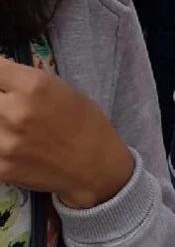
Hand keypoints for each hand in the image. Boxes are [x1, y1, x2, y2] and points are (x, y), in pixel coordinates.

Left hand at [0, 57, 133, 208]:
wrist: (94, 165)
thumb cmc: (83, 121)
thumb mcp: (59, 87)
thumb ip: (23, 80)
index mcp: (33, 86)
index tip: (2, 79)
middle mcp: (15, 111)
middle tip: (8, 103)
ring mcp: (4, 142)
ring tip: (10, 122)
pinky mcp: (0, 167)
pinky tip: (11, 142)